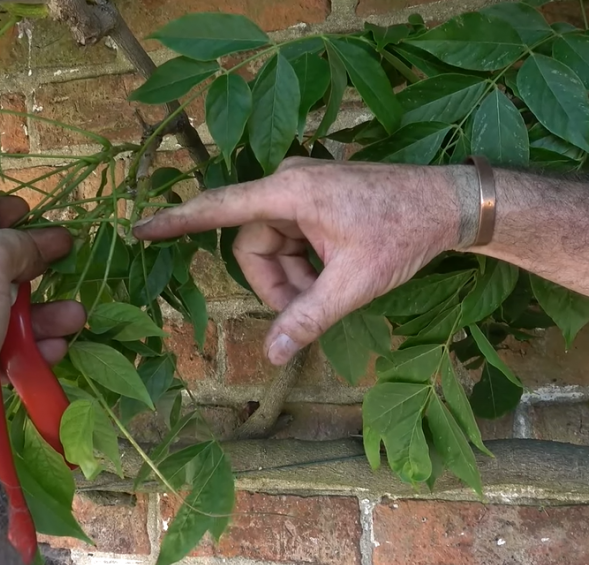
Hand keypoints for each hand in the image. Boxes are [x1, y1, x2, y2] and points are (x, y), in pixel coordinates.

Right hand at [134, 158, 473, 365]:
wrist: (448, 204)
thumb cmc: (402, 235)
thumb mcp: (354, 283)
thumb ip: (309, 318)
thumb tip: (274, 356)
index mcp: (291, 192)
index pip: (220, 208)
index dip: (177, 222)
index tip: (140, 229)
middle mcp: (289, 183)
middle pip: (252, 245)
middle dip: (275, 284)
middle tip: (307, 312)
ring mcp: (303, 190)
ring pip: (272, 246)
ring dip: (293, 278)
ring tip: (330, 295)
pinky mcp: (315, 198)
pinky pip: (291, 238)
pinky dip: (304, 265)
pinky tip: (333, 278)